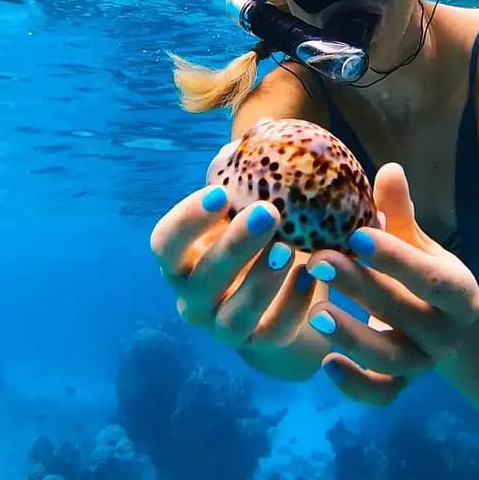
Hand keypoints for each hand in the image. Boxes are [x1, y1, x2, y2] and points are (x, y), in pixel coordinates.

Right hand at [149, 173, 318, 351]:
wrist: (280, 299)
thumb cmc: (260, 237)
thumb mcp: (251, 207)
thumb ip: (251, 176)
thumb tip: (259, 131)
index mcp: (181, 259)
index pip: (164, 243)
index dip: (187, 220)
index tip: (221, 193)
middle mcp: (192, 297)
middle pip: (200, 277)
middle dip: (233, 246)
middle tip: (268, 215)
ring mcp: (222, 328)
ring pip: (233, 315)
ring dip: (262, 280)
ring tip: (293, 249)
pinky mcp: (258, 348)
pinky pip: (271, 333)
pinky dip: (291, 307)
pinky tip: (314, 277)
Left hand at [305, 163, 478, 404]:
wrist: (454, 330)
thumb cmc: (424, 273)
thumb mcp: (418, 244)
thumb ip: (400, 213)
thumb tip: (388, 168)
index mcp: (457, 291)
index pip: (431, 278)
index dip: (396, 258)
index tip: (357, 235)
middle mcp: (444, 331)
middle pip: (405, 313)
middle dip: (360, 287)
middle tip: (317, 259)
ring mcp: (423, 362)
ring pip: (391, 359)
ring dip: (353, 338)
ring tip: (316, 312)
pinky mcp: (401, 384)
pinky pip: (381, 393)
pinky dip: (355, 386)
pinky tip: (325, 363)